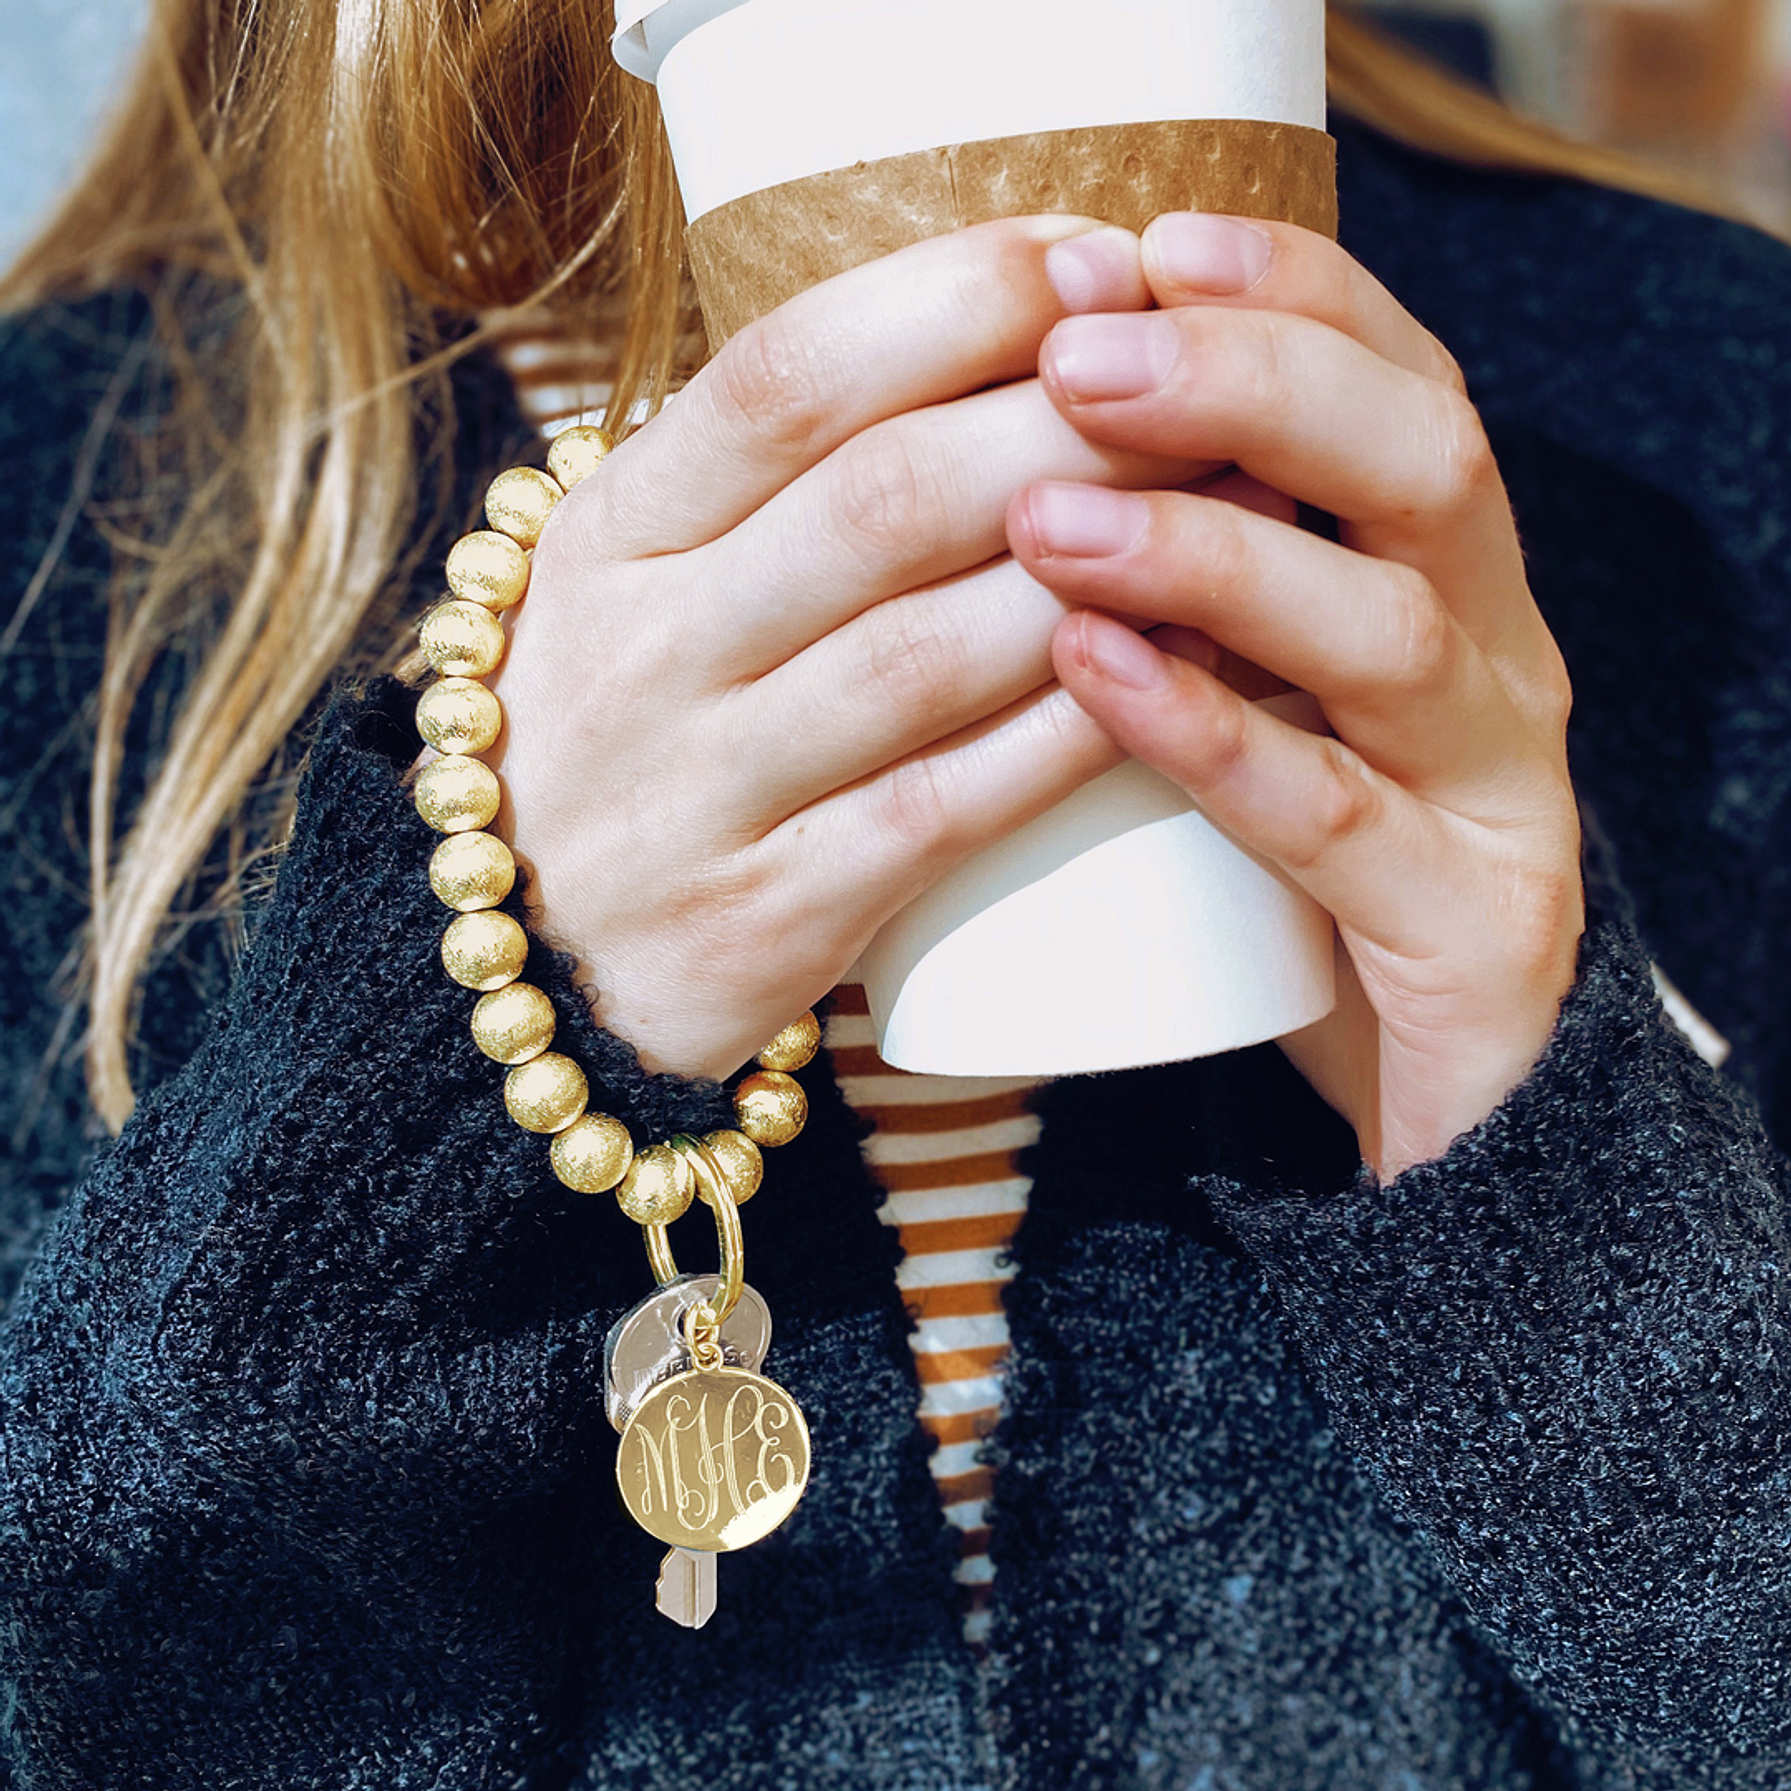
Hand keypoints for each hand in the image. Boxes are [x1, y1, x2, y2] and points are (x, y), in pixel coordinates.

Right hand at [417, 217, 1216, 1081]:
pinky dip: (1064, 732)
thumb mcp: (639, 579)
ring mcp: (706, 787)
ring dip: (1102, 570)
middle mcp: (647, 648)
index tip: (1091, 260)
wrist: (526, 963)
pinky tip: (1168, 671)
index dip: (954, 303)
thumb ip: (766, 478)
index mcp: (613, 533)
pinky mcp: (773, 911)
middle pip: (884, 502)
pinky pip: (943, 806)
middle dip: (1073, 423)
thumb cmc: (627, 737)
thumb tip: (989, 329)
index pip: (786, 378)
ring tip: (1231, 508)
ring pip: (926, 654)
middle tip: (1210, 385)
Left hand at [1007, 214, 1585, 1182]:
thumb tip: (1018, 453)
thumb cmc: (1298, 882)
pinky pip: (1342, 820)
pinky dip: (1214, 735)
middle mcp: (1493, 660)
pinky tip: (1099, 674)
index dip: (1287, 296)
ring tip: (1050, 515)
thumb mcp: (1260, 702)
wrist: (1436, 1108)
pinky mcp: (1471, 931)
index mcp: (1446, 581)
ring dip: (1215, 553)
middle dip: (1253, 385)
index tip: (1136, 245)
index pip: (1397, 385)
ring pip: (1390, 631)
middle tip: (1078, 355)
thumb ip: (1197, 594)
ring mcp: (1499, 795)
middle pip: (1422, 466)